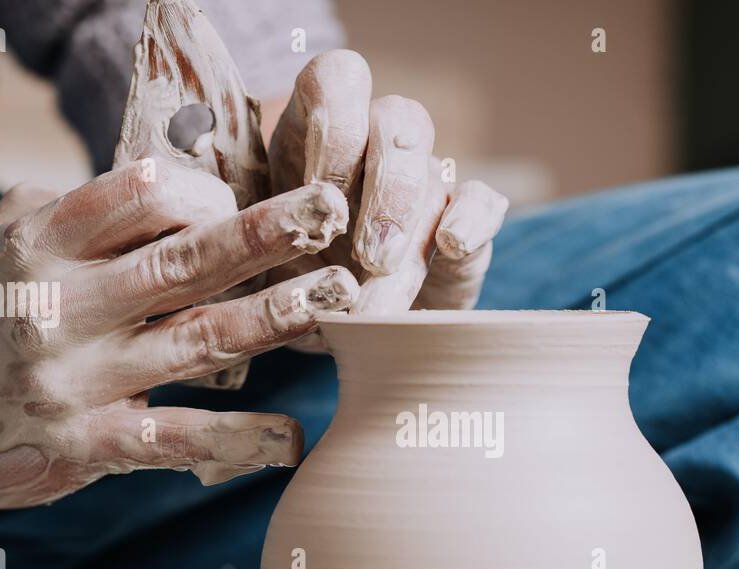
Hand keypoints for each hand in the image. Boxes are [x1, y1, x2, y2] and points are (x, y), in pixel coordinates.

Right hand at [0, 160, 357, 507]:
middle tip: (329, 210)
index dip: (208, 194)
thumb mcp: (13, 238)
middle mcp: (60, 304)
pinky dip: (240, 440)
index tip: (261, 194)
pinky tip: (293, 439)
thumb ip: (88, 210)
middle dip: (263, 235)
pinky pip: (177, 438)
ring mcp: (76, 378)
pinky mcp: (88, 443)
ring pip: (194, 339)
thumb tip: (183, 186)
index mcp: (43, 243)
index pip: (136, 197)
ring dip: (274, 317)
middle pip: (180, 262)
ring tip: (336, 297)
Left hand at [267, 50, 508, 319]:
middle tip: (367, 257)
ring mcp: (422, 178)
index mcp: (317, 129)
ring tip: (381, 298)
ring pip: (431, 169)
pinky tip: (453, 244)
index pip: (340, 80)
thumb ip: (259, 227)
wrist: (328, 319)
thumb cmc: (283, 274)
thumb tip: (265, 232)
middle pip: (398, 121)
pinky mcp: (460, 220)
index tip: (321, 198)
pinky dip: (472, 218)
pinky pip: (481, 200)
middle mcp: (375, 140)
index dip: (338, 129)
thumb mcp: (257, 248)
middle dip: (385, 191)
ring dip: (409, 231)